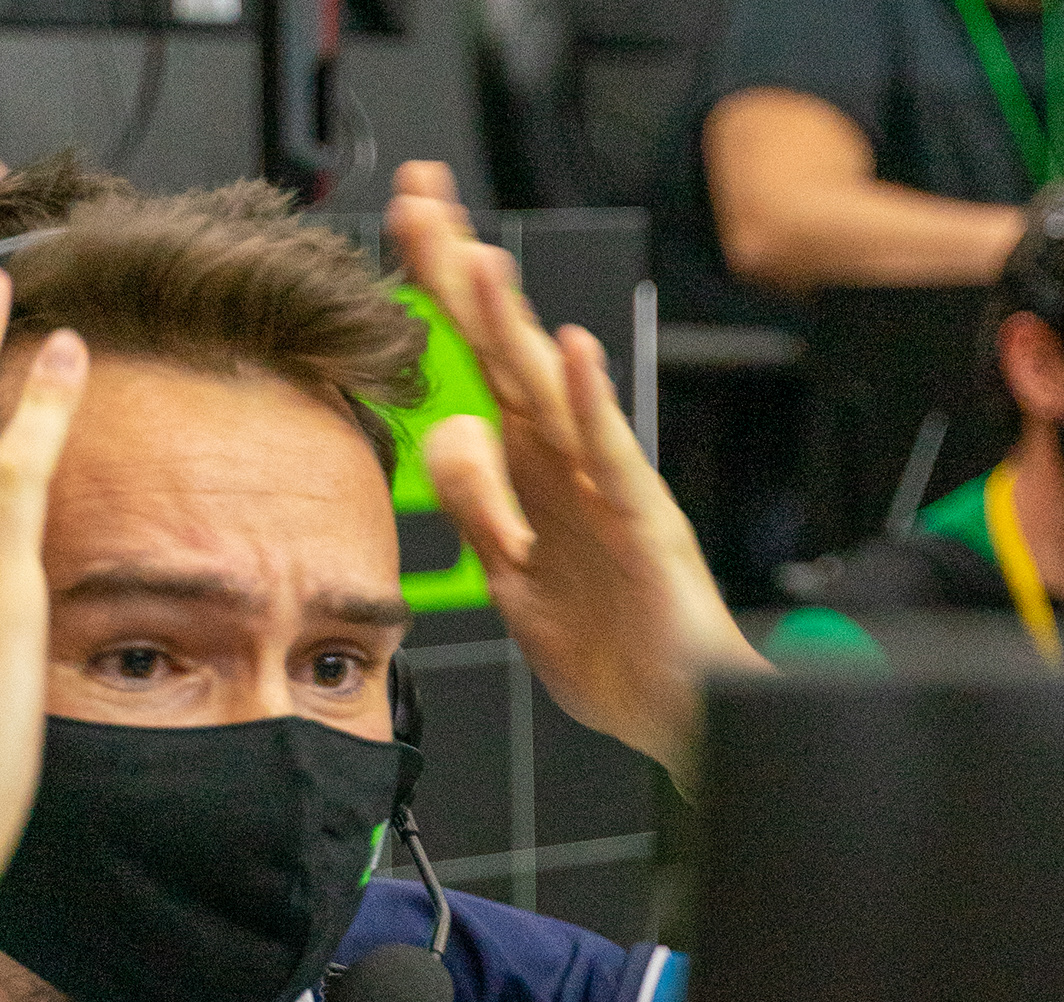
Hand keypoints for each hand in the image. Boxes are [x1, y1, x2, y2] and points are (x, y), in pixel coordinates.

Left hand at [386, 160, 766, 792]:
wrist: (680, 718)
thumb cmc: (616, 651)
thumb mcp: (516, 579)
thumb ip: (481, 508)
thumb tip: (445, 435)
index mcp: (536, 475)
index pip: (477, 366)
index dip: (439, 300)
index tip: (402, 229)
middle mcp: (569, 466)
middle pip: (505, 353)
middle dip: (460, 277)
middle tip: (419, 201)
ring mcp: (607, 490)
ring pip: (552, 392)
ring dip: (513, 323)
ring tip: (473, 260)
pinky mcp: (643, 526)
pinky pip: (611, 458)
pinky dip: (590, 405)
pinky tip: (571, 355)